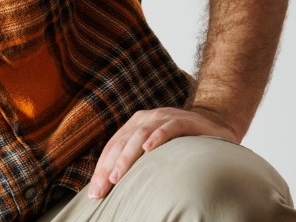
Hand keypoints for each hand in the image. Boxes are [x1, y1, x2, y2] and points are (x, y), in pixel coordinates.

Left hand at [87, 107, 238, 198]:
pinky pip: (168, 128)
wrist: (214, 125)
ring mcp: (164, 117)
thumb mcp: (157, 150)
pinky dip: (157, 137)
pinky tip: (148, 148)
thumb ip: (139, 162)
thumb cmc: (181, 143)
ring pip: (140, 134)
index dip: (102, 168)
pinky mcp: (184, 121)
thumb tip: (117, 187)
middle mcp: (146, 118)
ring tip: (117, 176)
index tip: (94, 192)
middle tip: (101, 188)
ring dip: (127, 156)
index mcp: (135, 125)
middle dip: (109, 166)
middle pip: (122, 142)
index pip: (113, 146)